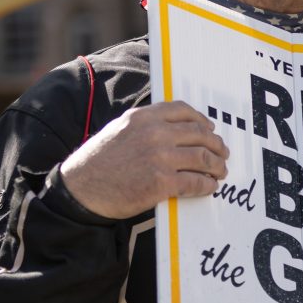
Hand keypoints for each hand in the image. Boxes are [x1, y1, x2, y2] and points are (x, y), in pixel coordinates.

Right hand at [60, 101, 229, 217]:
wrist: (79, 191)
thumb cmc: (97, 163)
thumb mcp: (118, 130)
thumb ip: (146, 126)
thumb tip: (177, 129)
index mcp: (143, 117)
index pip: (183, 111)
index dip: (202, 121)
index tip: (210, 129)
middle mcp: (154, 133)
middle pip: (200, 135)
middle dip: (216, 145)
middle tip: (222, 154)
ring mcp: (160, 158)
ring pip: (203, 158)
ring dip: (217, 166)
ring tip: (220, 171)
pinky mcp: (162, 182)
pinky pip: (196, 182)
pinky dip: (207, 185)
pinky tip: (209, 187)